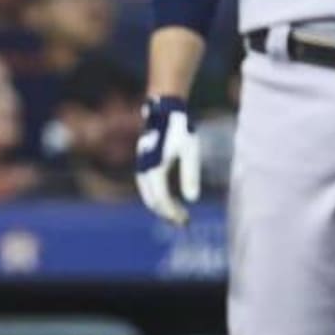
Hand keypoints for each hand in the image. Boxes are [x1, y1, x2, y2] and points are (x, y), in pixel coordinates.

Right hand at [135, 96, 200, 224]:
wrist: (163, 112)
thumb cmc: (180, 131)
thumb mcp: (190, 152)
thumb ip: (190, 176)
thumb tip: (192, 200)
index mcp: (155, 169)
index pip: (162, 200)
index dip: (173, 213)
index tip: (186, 221)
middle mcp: (144, 171)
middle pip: (152, 201)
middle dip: (167, 214)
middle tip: (183, 222)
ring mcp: (141, 167)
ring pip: (148, 195)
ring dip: (161, 207)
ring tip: (177, 214)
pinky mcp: (143, 164)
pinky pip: (147, 188)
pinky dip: (157, 197)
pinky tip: (170, 198)